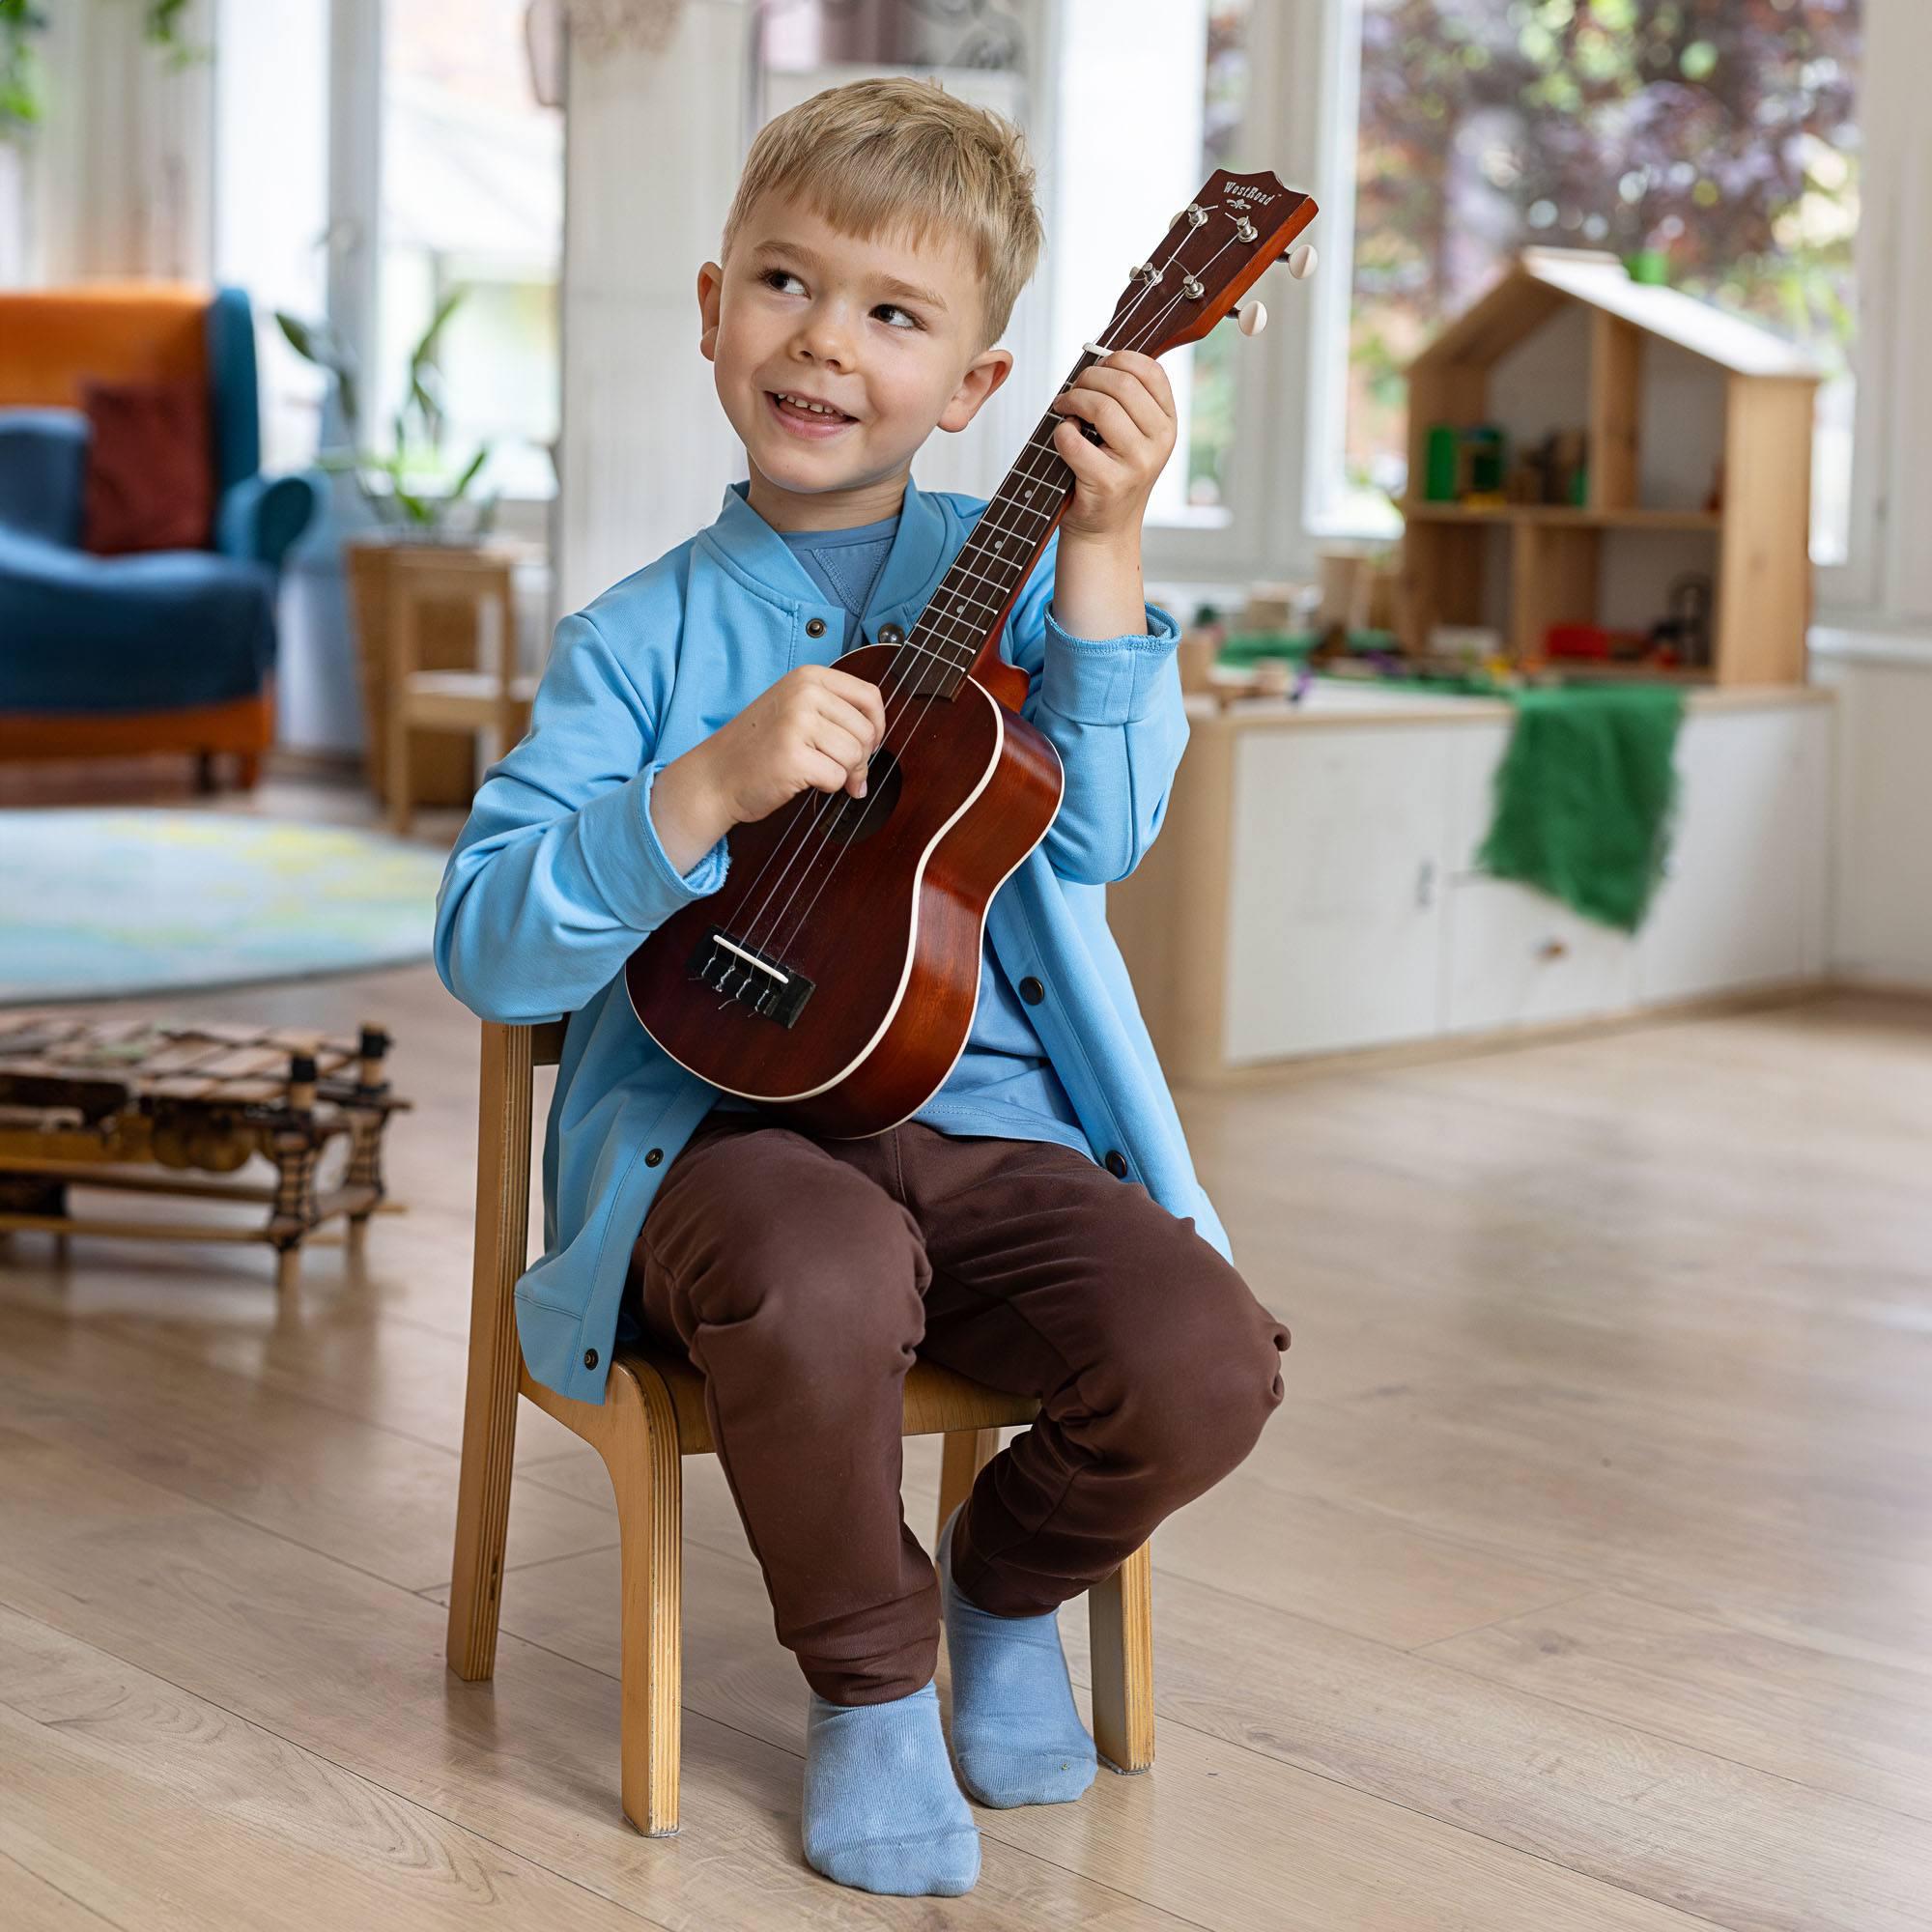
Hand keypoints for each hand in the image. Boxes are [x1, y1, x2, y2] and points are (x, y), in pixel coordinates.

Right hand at [697, 662, 885, 825]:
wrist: (715, 776)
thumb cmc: (759, 748)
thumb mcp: (796, 710)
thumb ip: (835, 711)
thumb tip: (879, 736)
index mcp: (808, 677)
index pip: (870, 696)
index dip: (877, 727)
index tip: (867, 745)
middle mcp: (803, 694)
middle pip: (866, 731)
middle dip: (860, 759)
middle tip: (841, 770)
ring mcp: (796, 723)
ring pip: (855, 755)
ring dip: (843, 774)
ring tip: (818, 773)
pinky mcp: (793, 757)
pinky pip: (837, 778)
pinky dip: (827, 787)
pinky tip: (804, 781)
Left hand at [1046, 349, 1176, 545]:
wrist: (1103, 530)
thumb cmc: (1110, 473)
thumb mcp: (1131, 435)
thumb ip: (1125, 400)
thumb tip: (1098, 356)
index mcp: (1168, 423)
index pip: (1151, 371)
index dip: (1118, 359)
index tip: (1097, 369)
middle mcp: (1160, 442)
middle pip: (1122, 384)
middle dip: (1088, 379)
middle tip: (1071, 392)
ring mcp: (1138, 464)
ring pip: (1101, 408)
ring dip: (1072, 401)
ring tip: (1064, 409)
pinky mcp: (1109, 483)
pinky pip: (1074, 441)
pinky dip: (1061, 432)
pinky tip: (1063, 437)